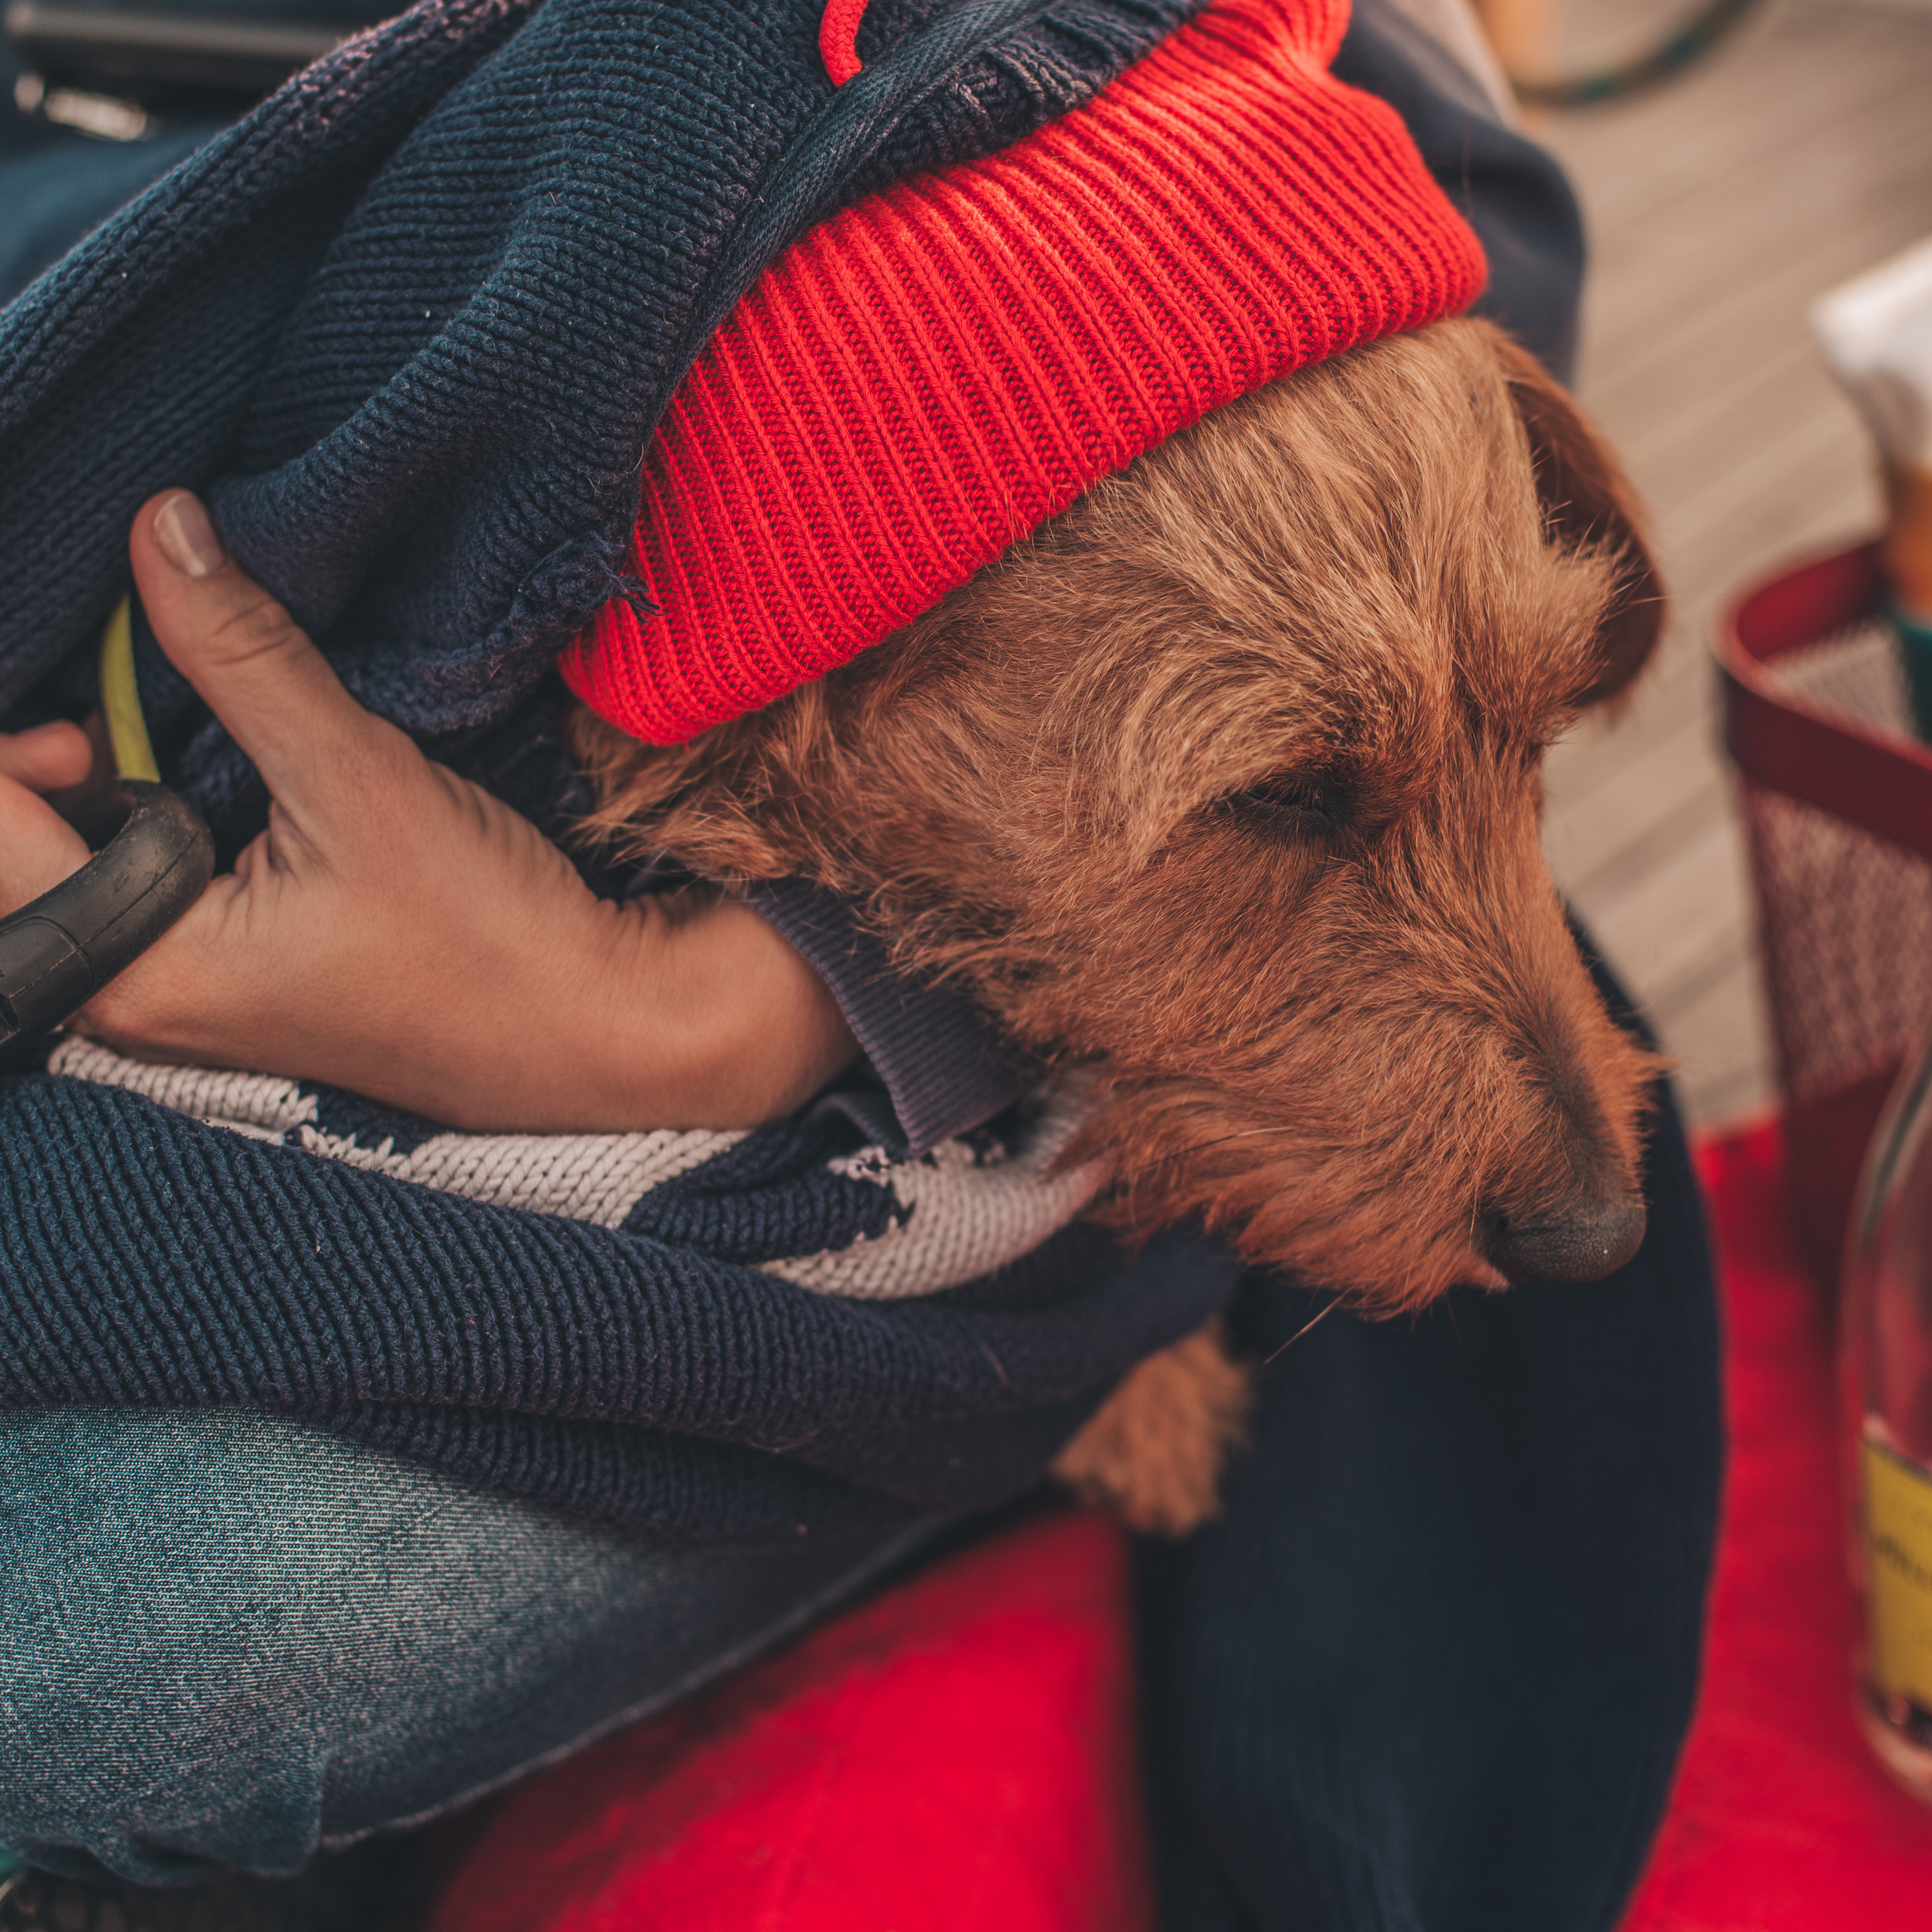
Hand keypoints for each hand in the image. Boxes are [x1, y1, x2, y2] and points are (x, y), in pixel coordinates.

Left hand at [0, 491, 857, 1131]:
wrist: (591, 1035)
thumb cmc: (487, 940)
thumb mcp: (360, 781)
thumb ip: (241, 656)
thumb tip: (161, 529)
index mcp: (133, 965)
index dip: (10, 732)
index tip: (66, 662)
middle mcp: (127, 999)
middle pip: (11, 851)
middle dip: (45, 755)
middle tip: (119, 694)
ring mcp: (172, 1001)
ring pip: (68, 869)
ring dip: (101, 784)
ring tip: (180, 731)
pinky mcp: (221, 986)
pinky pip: (130, 890)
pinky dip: (149, 819)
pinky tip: (214, 783)